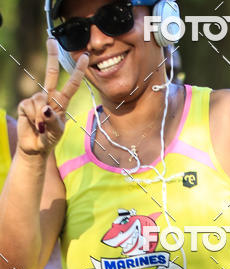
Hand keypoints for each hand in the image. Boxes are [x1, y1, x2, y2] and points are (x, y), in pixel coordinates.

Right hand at [17, 39, 87, 156]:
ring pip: (39, 99)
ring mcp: (37, 100)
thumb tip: (45, 109)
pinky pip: (30, 106)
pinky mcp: (25, 104)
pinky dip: (33, 118)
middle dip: (51, 56)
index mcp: (61, 103)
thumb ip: (52, 122)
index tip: (85, 57)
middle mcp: (49, 98)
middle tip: (51, 40)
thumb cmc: (49, 139)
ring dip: (40, 117)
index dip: (78, 71)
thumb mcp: (55, 133)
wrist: (35, 147)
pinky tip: (33, 124)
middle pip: (50, 74)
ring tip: (41, 127)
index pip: (71, 85)